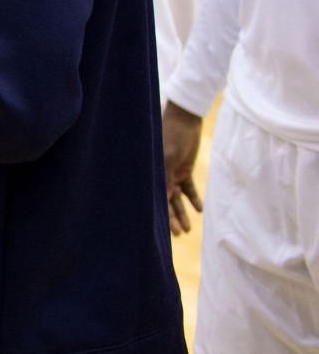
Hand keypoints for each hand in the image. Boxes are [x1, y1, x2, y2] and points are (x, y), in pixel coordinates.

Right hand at [161, 101, 205, 234]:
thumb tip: (165, 198)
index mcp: (153, 172)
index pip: (155, 198)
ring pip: (177, 198)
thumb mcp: (168, 156)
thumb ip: (166, 176)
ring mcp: (172, 172)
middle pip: (165, 202)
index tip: (165, 231)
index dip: (160, 214)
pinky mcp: (184, 169)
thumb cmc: (173, 135)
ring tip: (189, 229)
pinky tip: (199, 210)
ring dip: (182, 213)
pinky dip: (193, 199)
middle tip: (179, 234)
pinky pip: (188, 188)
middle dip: (172, 218)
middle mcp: (160, 175)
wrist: (186, 119)